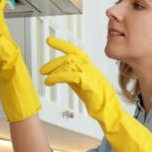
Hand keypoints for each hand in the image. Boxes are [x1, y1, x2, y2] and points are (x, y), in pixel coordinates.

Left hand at [41, 37, 151, 151]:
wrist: (109, 111)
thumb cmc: (97, 101)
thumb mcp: (82, 86)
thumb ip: (73, 77)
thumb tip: (59, 72)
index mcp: (90, 67)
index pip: (75, 51)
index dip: (62, 44)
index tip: (50, 40)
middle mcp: (90, 67)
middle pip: (69, 57)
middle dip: (53, 62)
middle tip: (42, 70)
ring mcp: (91, 74)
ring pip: (69, 64)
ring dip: (54, 70)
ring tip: (45, 77)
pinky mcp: (88, 82)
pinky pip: (70, 75)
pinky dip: (57, 77)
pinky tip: (50, 81)